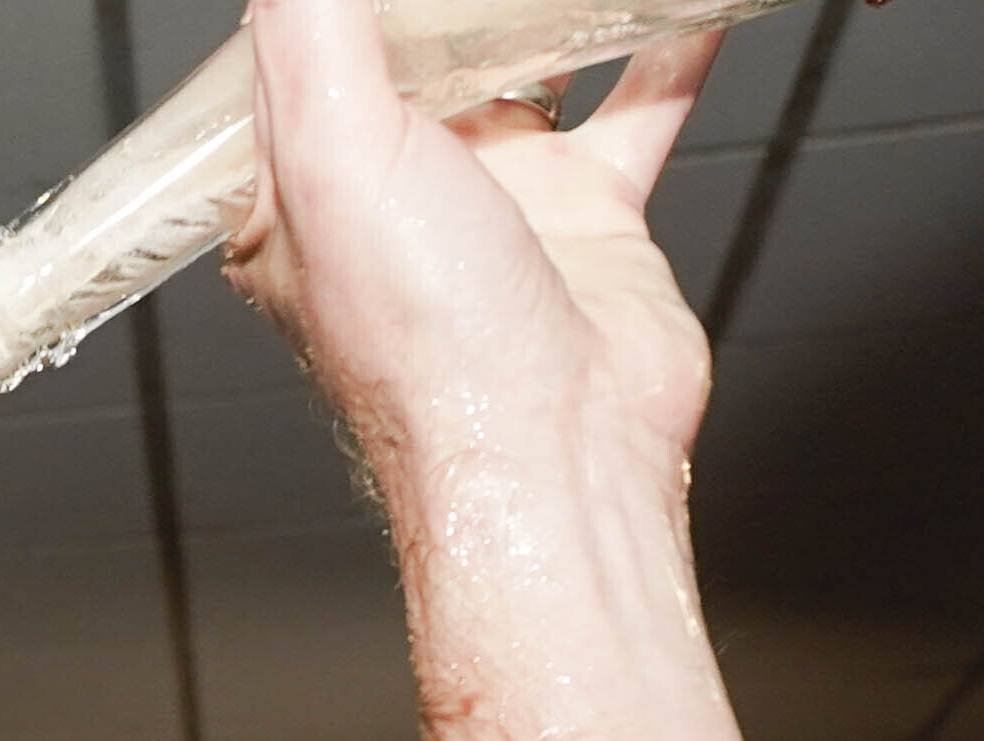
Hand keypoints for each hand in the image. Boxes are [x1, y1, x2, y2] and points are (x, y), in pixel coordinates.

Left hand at [222, 0, 727, 490]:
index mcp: (304, 194)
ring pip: (527, 64)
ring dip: (551, 4)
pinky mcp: (587, 215)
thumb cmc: (427, 348)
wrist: (556, 451)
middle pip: (416, 45)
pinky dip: (665, 47)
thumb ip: (307, 37)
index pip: (298, 55)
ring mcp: (496, 200)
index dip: (334, 3)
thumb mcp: (332, 159)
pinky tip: (686, 5)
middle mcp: (395, 195)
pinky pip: (635, 107)